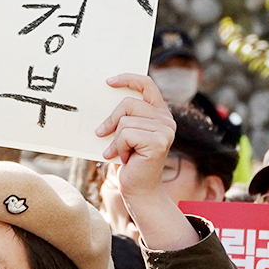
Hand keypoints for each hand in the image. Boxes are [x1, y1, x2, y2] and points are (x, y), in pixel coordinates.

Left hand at [97, 74, 196, 252]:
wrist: (138, 189)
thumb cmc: (129, 161)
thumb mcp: (124, 134)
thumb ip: (124, 116)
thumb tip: (105, 97)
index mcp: (159, 113)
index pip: (147, 84)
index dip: (128, 79)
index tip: (109, 82)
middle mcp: (166, 119)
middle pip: (129, 103)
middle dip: (111, 120)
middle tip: (102, 134)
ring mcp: (165, 130)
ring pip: (125, 121)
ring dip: (116, 140)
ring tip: (122, 152)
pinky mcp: (159, 141)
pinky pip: (126, 134)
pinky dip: (119, 147)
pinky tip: (126, 158)